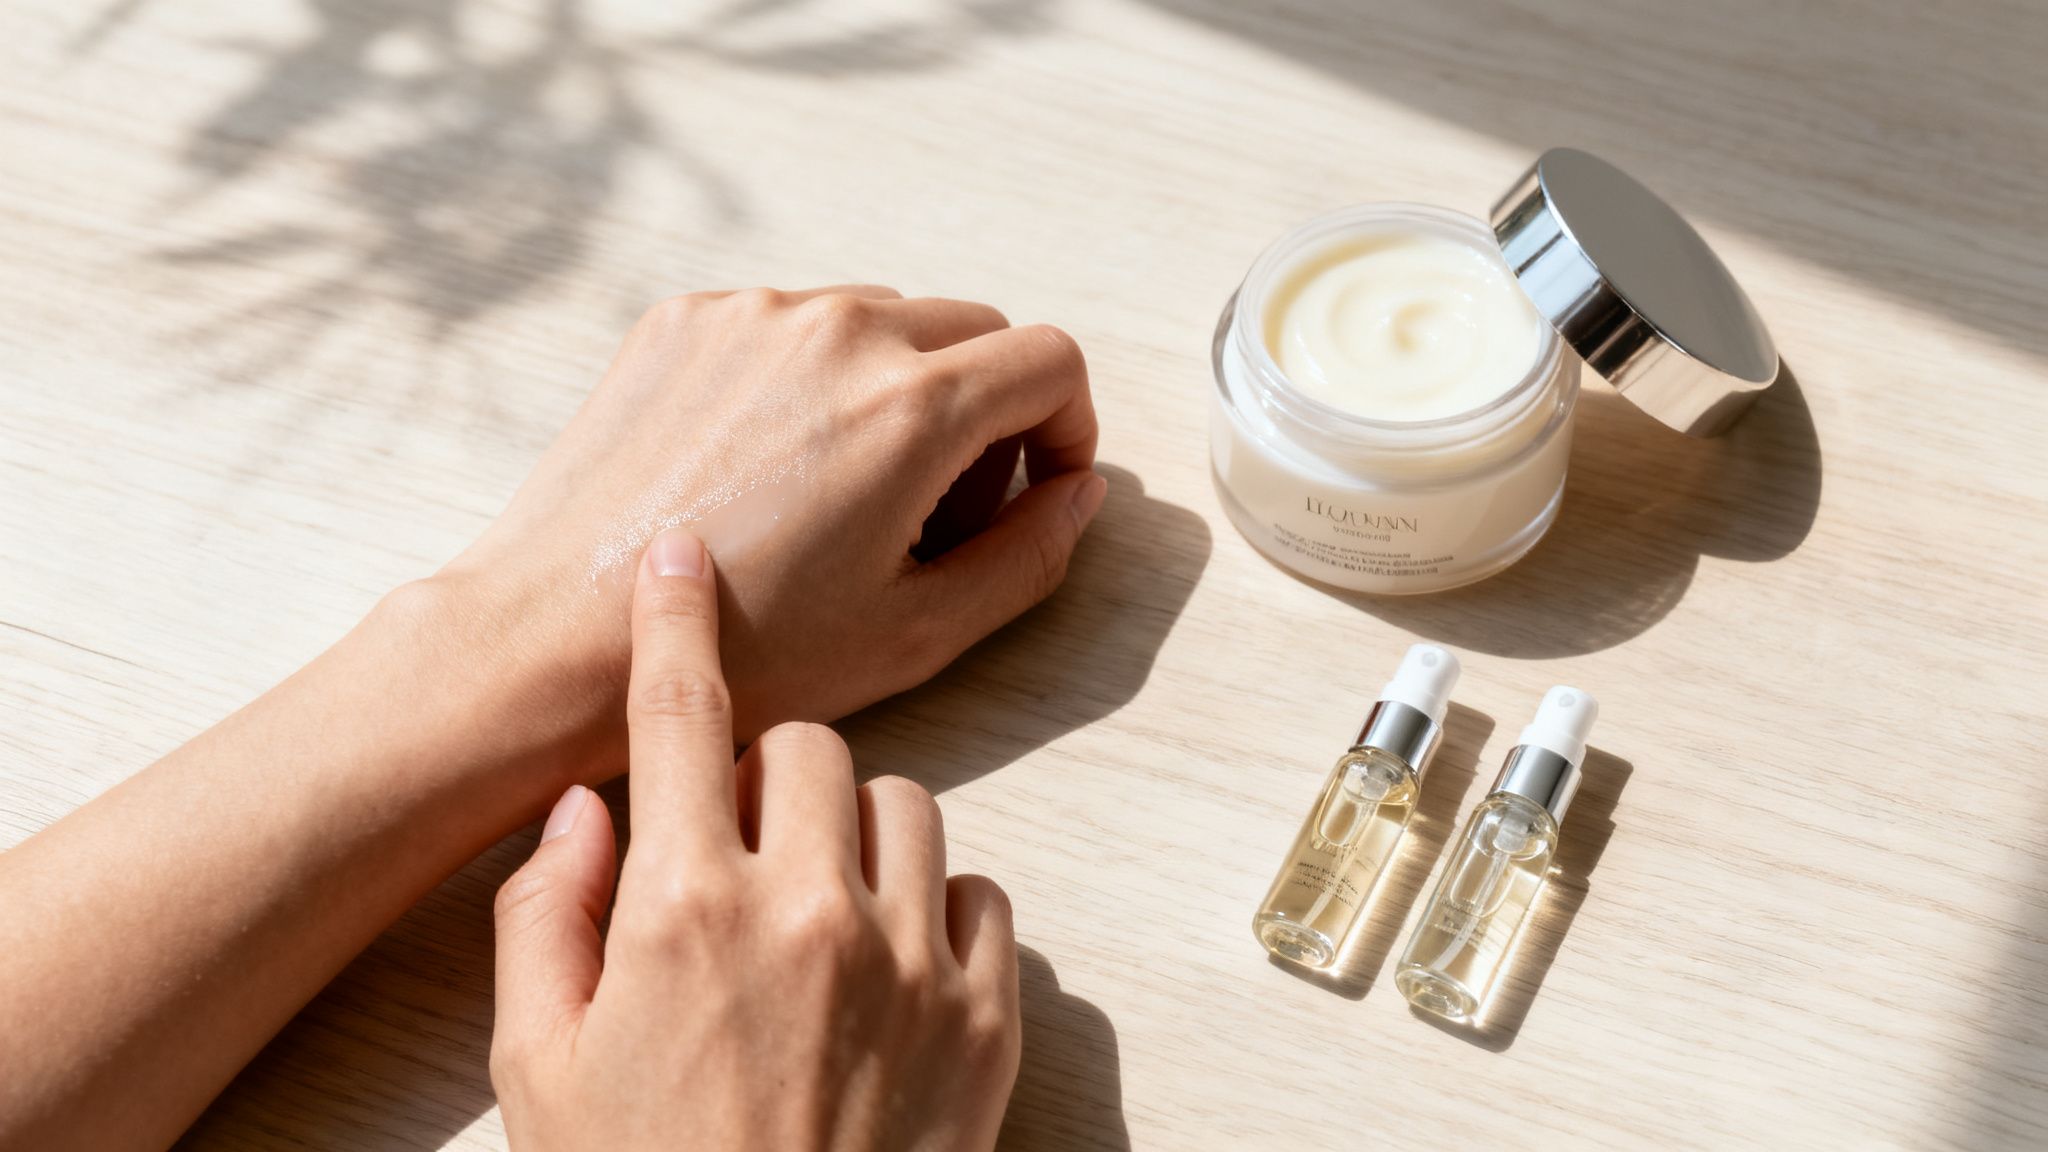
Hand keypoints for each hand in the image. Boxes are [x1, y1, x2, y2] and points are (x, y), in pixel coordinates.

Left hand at [445, 285, 1101, 741]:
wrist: (562, 637)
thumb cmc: (745, 653)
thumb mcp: (920, 629)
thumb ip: (1030, 554)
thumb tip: (1077, 494)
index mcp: (912, 404)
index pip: (1051, 360)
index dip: (1068, 427)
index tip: (1039, 486)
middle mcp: (839, 329)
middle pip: (976, 330)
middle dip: (991, 411)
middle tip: (945, 511)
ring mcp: (754, 314)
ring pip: (883, 320)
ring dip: (901, 388)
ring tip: (849, 496)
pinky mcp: (686, 320)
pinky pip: (792, 324)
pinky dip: (811, 379)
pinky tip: (769, 471)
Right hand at [490, 529, 1021, 1150]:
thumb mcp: (538, 1072)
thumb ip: (545, 919)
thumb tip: (583, 809)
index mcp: (684, 913)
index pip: (675, 718)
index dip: (672, 621)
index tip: (682, 555)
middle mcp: (808, 913)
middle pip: (806, 745)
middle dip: (764, 772)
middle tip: (735, 847)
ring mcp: (910, 961)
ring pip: (903, 805)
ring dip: (851, 835)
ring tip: (814, 913)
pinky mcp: (986, 1015)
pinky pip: (978, 896)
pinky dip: (934, 910)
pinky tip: (887, 969)